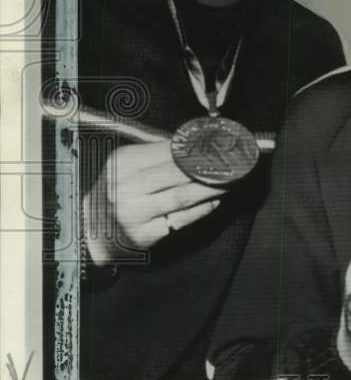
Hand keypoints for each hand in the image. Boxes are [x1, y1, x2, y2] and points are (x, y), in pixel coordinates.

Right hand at [84, 141, 224, 265]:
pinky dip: (201, 209)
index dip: (199, 148)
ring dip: (212, 187)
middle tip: (234, 161)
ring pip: (183, 196)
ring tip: (231, 179)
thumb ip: (157, 154)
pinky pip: (180, 220)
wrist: (87, 229)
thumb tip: (197, 144)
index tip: (221, 144)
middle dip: (210, 166)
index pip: (169, 151)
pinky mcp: (144, 235)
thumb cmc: (114, 191)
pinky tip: (214, 201)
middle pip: (178, 172)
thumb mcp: (126, 165)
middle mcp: (126, 187)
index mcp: (124, 163)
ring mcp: (135, 213)